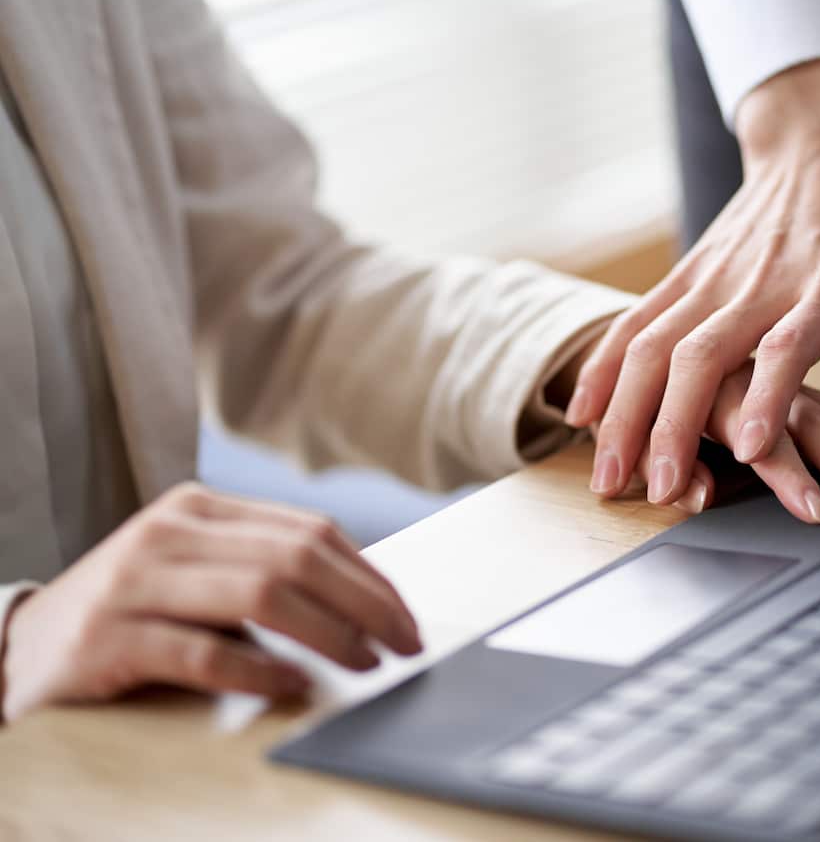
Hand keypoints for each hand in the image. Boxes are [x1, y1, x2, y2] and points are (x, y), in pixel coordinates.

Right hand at [1, 484, 420, 721]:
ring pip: (260, 595)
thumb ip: (261, 571)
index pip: (309, 532)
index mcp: (199, 509)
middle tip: (403, 643)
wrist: (20, 650)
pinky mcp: (110, 637)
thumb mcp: (193, 573)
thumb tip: (365, 603)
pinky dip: (258, 672)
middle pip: (296, 559)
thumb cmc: (127, 613)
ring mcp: (136, 582)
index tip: (405, 615)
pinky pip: (203, 652)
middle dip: (365, 604)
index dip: (368, 576)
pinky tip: (293, 686)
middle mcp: (169, 533)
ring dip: (328, 634)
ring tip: (364, 663)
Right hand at [566, 57, 819, 507]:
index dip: (768, 399)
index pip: (788, 347)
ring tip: (609, 473)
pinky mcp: (687, 273)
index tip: (751, 450)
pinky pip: (634, 321)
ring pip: (653, 344)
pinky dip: (602, 368)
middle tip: (659, 490)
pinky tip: (582, 413)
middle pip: (700, 355)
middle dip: (671, 427)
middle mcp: (759, 286)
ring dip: (625, 412)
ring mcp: (713, 278)